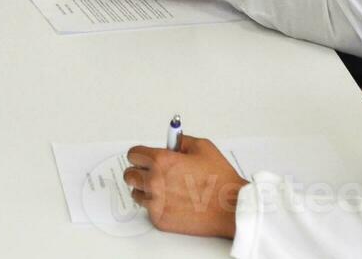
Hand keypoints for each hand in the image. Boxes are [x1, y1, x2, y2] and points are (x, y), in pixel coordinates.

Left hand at [124, 137, 246, 238]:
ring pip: (137, 193)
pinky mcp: (160, 219)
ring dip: (146, 190)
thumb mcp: (202, 147)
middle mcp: (155, 181)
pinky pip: (149, 210)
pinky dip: (157, 206)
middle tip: (150, 173)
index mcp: (161, 161)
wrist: (231, 208)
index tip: (144, 158)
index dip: (141, 155)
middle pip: (130, 175)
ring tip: (164, 189)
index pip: (133, 154)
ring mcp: (156, 202)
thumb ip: (181, 141)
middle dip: (139, 171)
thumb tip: (171, 142)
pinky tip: (173, 202)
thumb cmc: (220, 179)